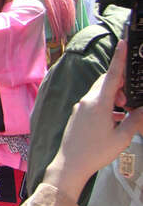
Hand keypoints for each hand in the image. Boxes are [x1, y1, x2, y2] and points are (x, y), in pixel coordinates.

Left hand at [44, 40, 142, 199]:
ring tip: (125, 110)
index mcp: (98, 103)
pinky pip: (95, 103)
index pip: (112, 75)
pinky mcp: (78, 114)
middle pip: (106, 82)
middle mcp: (87, 101)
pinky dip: (107, 105)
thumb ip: (134, 120)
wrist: (70, 164)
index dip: (119, 58)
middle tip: (132, 96)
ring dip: (115, 96)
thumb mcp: (122, 137)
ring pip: (100, 93)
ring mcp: (81, 107)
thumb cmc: (96, 152)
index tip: (123, 42)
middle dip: (121, 84)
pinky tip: (116, 119)